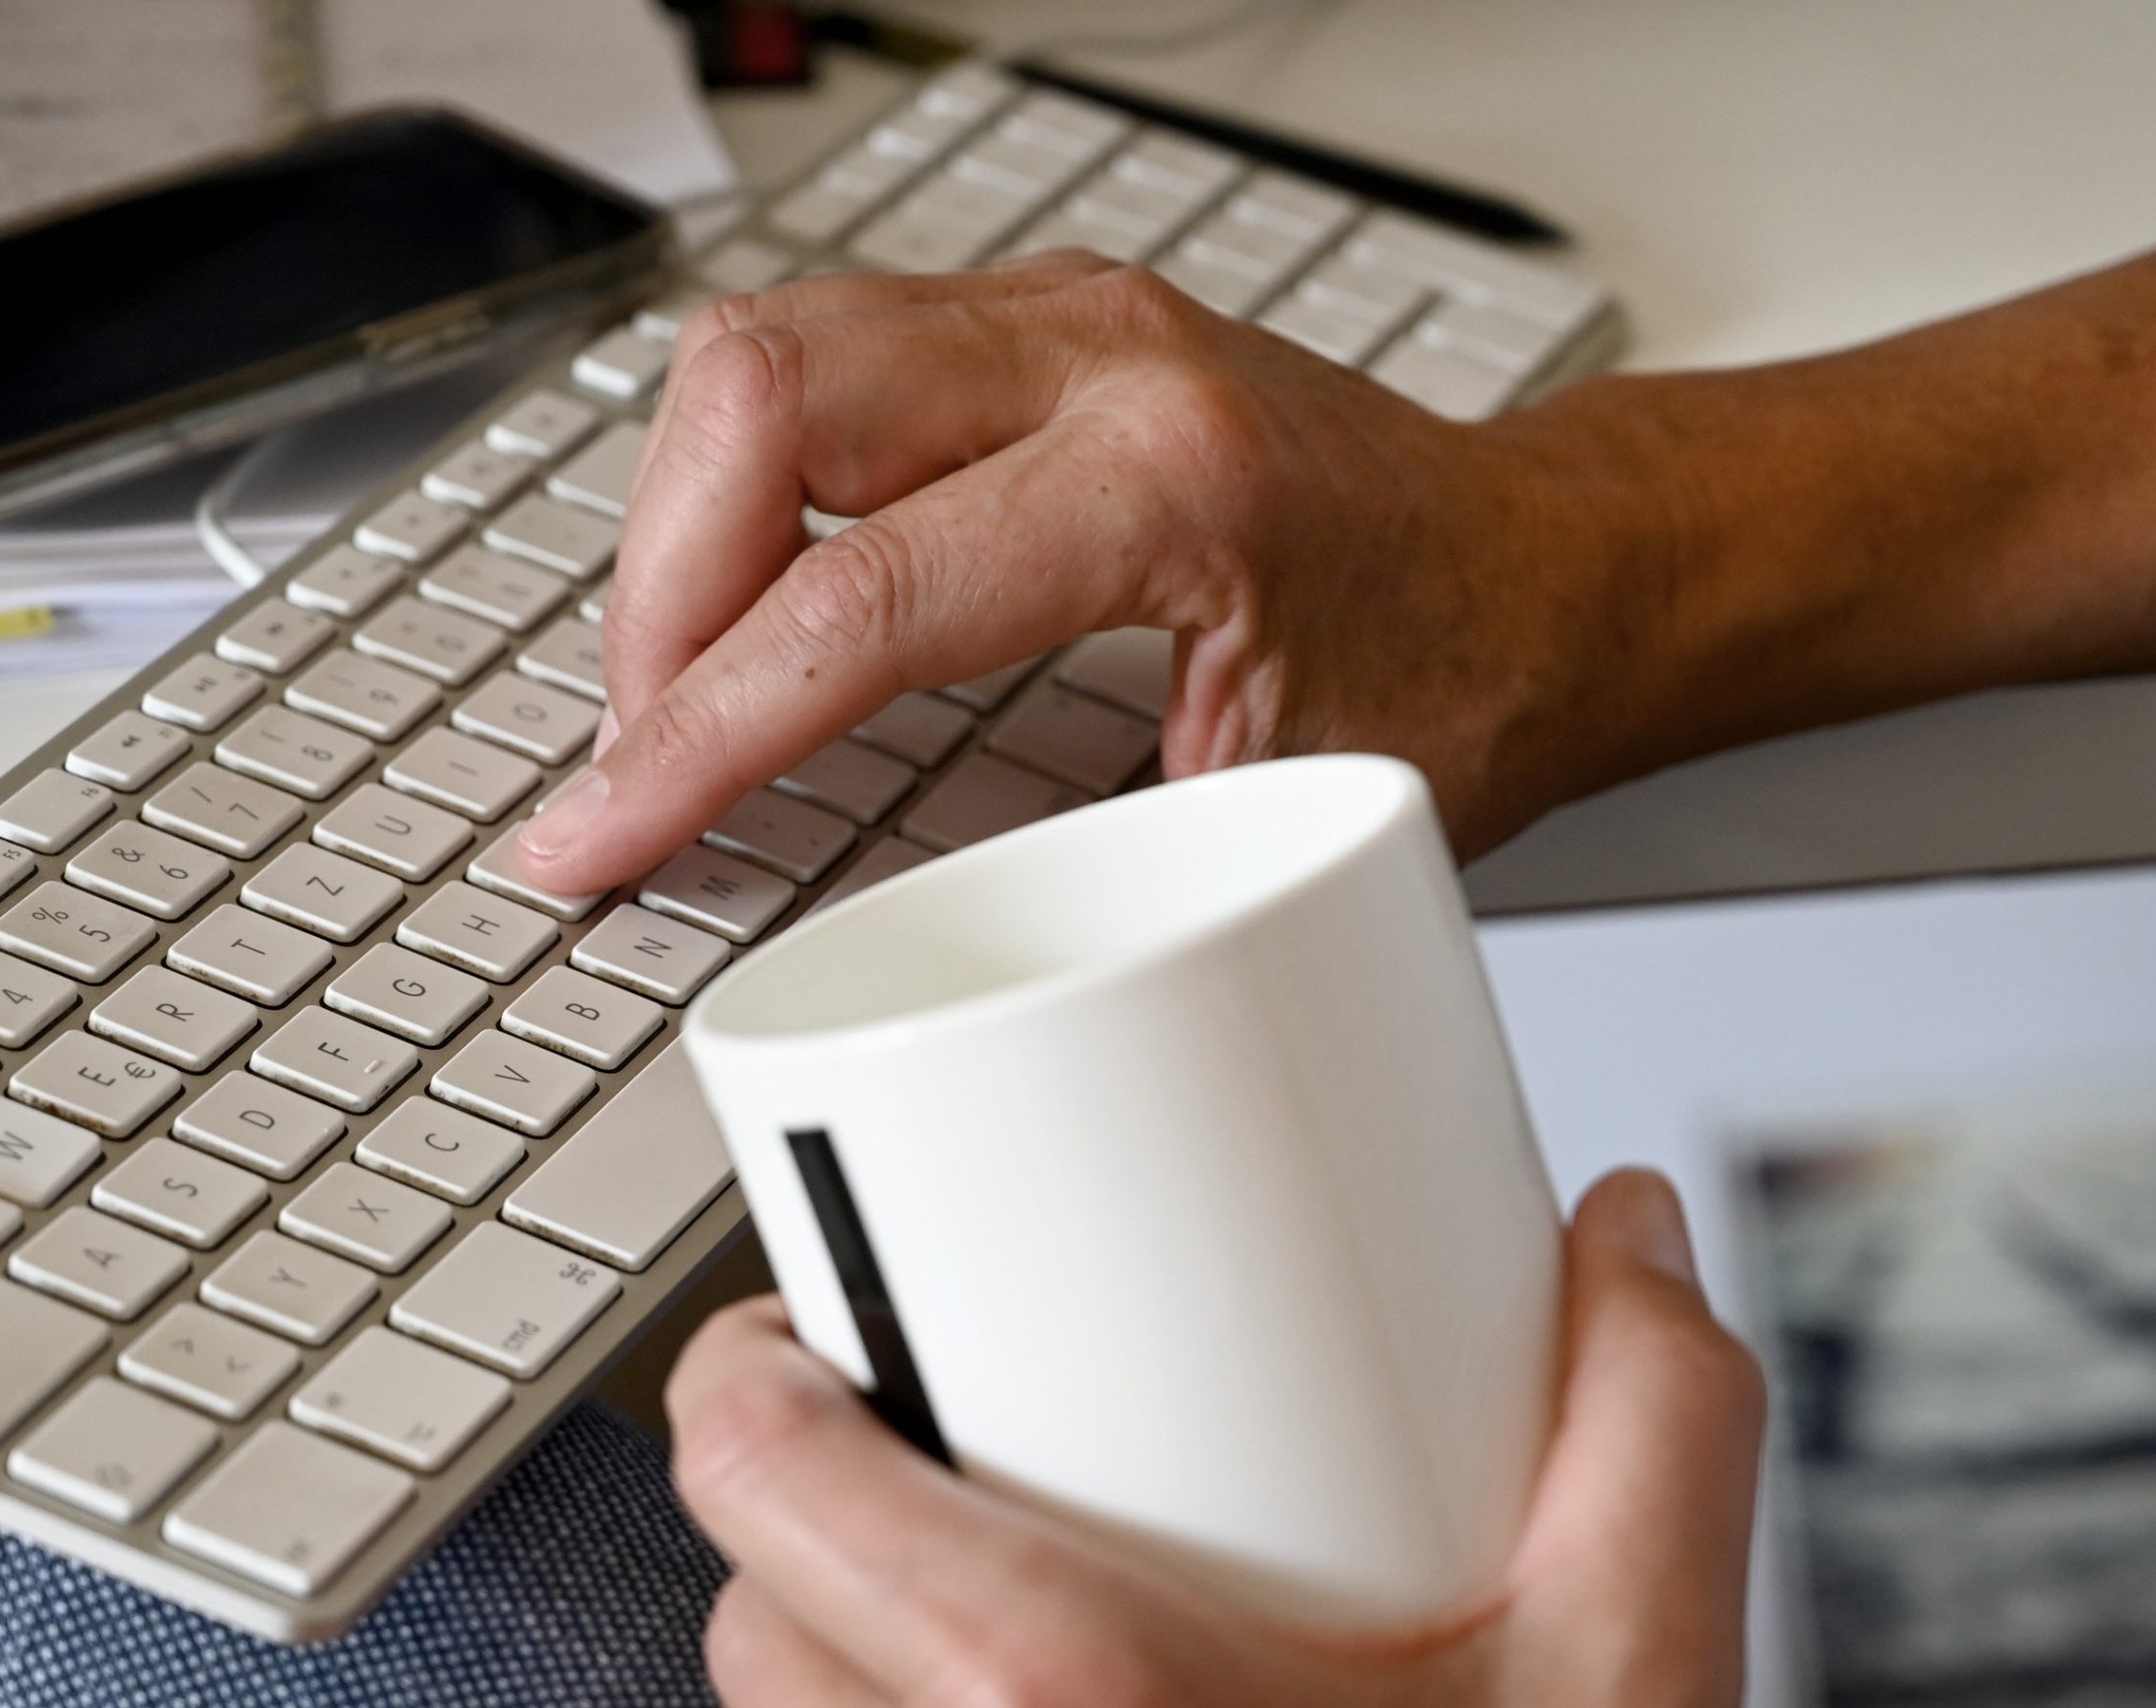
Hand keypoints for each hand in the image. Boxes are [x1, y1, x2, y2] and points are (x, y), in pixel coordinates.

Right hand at [521, 254, 1691, 891]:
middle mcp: (1103, 356)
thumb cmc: (1464, 680)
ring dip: (685, 527)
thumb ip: (1068, 862)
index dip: (693, 735)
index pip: (853, 601)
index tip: (603, 830)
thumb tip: (891, 942)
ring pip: (769, 352)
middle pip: (757, 398)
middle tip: (647, 756)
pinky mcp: (1045, 328)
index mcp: (1171, 486)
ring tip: (687, 691)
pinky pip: (829, 357)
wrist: (1552, 570)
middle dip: (653, 597)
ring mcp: (1069, 317)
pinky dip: (751, 481)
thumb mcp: (1270, 812)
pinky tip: (756, 594)